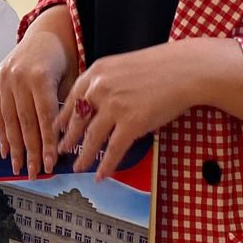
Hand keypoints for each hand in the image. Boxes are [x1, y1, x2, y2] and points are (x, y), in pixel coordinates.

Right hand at [0, 29, 72, 177]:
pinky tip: (6, 149)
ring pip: (10, 119)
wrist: (45, 33)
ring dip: (15, 147)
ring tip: (19, 166)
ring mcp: (4, 79)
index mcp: (40, 77)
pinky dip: (2, 132)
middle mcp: (18, 78)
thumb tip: (67, 143)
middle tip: (35, 173)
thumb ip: (67, 107)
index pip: (45, 118)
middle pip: (26, 122)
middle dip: (31, 151)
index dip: (48, 144)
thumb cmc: (64, 58)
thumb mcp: (72, 78)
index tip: (51, 164)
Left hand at [56, 43, 199, 178]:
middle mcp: (99, 89)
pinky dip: (106, 165)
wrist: (184, 70)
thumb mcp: (122, 67)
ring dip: (84, 157)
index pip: (72, 100)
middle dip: (69, 140)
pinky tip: (101, 175)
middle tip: (63, 151)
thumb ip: (105, 83)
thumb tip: (94, 105)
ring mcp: (114, 106)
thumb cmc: (159, 67)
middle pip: (77, 121)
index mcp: (96, 73)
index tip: (58, 130)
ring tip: (78, 168)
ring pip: (92, 138)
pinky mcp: (131, 123)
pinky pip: (113, 150)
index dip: (64, 119)